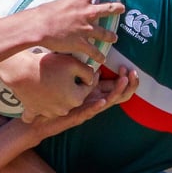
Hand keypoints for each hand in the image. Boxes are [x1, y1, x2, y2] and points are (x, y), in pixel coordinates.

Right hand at [0, 50, 91, 120]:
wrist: (20, 72)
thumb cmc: (47, 66)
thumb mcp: (74, 64)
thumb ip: (88, 72)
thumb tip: (92, 77)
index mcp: (76, 99)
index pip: (88, 87)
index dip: (89, 76)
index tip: (88, 67)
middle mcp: (64, 109)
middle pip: (72, 95)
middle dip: (73, 85)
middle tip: (69, 72)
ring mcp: (48, 111)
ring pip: (58, 101)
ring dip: (58, 93)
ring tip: (53, 78)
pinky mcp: (34, 110)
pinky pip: (38, 109)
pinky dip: (39, 103)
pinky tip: (38, 96)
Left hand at [22, 68, 137, 140]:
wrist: (39, 116)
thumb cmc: (54, 95)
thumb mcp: (71, 76)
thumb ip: (82, 68)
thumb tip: (92, 55)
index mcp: (96, 92)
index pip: (118, 86)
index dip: (126, 78)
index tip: (128, 66)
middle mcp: (95, 101)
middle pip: (119, 94)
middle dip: (129, 84)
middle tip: (132, 73)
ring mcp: (88, 110)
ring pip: (108, 102)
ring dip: (118, 92)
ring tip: (124, 81)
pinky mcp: (77, 117)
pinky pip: (90, 112)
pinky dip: (97, 106)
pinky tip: (103, 101)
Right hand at [25, 0, 119, 66]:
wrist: (39, 26)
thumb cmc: (43, 13)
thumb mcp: (58, 2)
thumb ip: (67, 5)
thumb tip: (65, 7)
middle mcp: (87, 12)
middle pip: (108, 9)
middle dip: (117, 8)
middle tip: (122, 8)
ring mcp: (86, 28)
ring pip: (105, 33)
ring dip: (111, 36)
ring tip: (114, 38)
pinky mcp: (82, 43)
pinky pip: (95, 51)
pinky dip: (99, 56)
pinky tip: (102, 60)